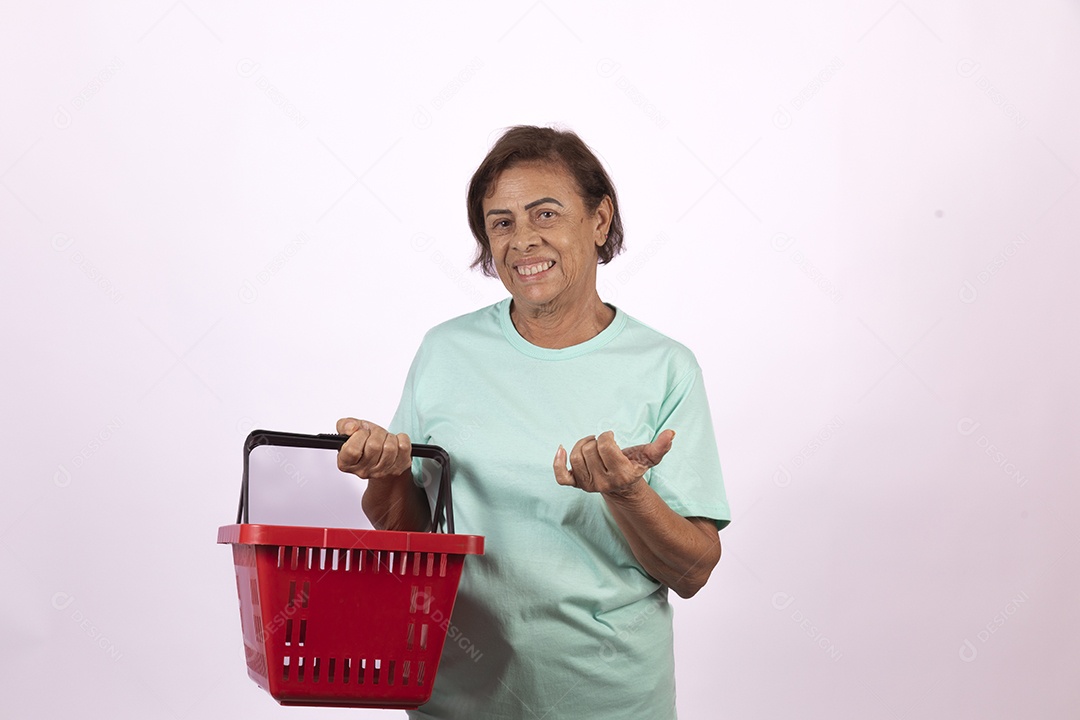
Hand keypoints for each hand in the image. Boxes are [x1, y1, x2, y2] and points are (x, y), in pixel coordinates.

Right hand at [336, 417, 411, 480]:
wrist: (381, 453)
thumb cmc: (365, 442)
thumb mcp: (350, 430)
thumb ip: (344, 425)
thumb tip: (351, 428)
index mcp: (346, 462)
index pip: (352, 450)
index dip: (359, 436)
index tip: (362, 433)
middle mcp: (363, 471)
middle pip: (374, 446)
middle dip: (376, 433)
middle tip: (375, 435)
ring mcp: (381, 472)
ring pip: (390, 447)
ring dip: (389, 437)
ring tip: (384, 440)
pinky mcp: (398, 469)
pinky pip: (404, 447)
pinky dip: (401, 439)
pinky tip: (395, 443)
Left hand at [553, 429, 674, 496]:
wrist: (622, 488)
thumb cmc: (634, 466)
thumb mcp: (648, 457)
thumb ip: (659, 447)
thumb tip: (671, 433)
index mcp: (621, 474)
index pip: (605, 446)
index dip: (606, 436)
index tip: (610, 436)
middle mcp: (603, 483)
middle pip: (589, 450)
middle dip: (595, 441)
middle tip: (602, 443)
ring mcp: (589, 486)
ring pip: (575, 458)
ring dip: (581, 445)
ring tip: (591, 444)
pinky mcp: (577, 485)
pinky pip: (561, 477)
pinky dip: (558, 462)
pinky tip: (561, 449)